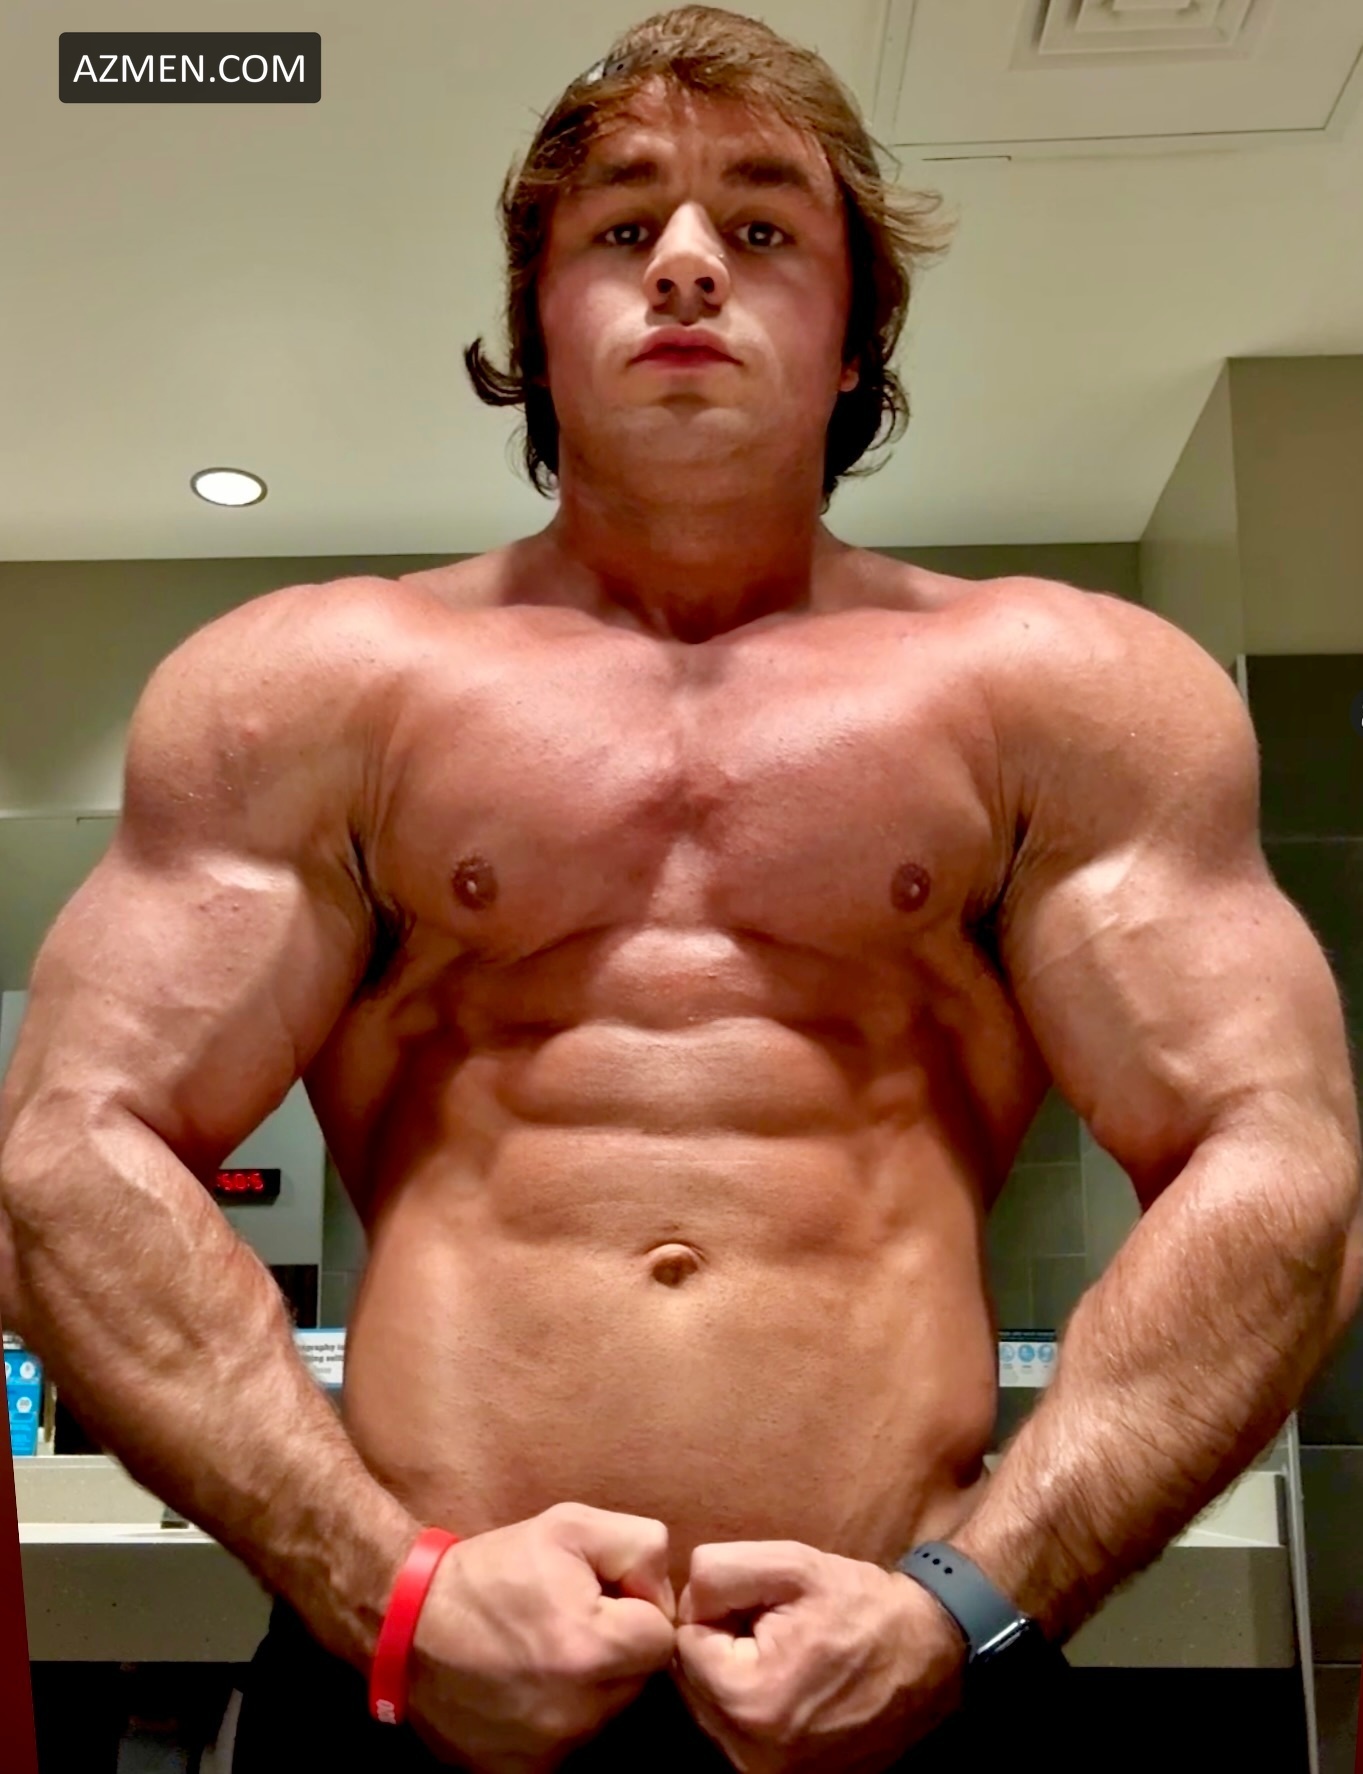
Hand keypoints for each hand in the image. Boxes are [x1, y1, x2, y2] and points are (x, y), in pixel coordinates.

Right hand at [404, 1501, 677, 1771]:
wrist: (408, 1623)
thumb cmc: (494, 1570)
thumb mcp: (570, 1525)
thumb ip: (638, 1545)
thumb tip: (662, 1589)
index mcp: (594, 1650)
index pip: (661, 1636)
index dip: (636, 1607)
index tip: (599, 1595)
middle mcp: (580, 1713)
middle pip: (637, 1679)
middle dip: (616, 1648)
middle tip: (569, 1619)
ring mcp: (551, 1752)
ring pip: (606, 1712)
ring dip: (589, 1683)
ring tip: (542, 1650)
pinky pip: (569, 1744)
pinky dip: (557, 1716)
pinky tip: (525, 1685)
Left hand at [674, 1541, 966, 1773]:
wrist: (928, 1654)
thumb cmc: (861, 1606)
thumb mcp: (792, 1563)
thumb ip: (719, 1571)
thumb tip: (686, 1597)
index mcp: (747, 1701)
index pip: (684, 1640)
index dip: (717, 1609)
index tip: (762, 1604)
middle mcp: (749, 1755)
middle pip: (693, 1679)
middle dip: (722, 1643)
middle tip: (775, 1625)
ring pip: (711, 1706)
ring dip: (735, 1673)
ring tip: (788, 1652)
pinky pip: (737, 1731)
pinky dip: (753, 1702)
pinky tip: (792, 1680)